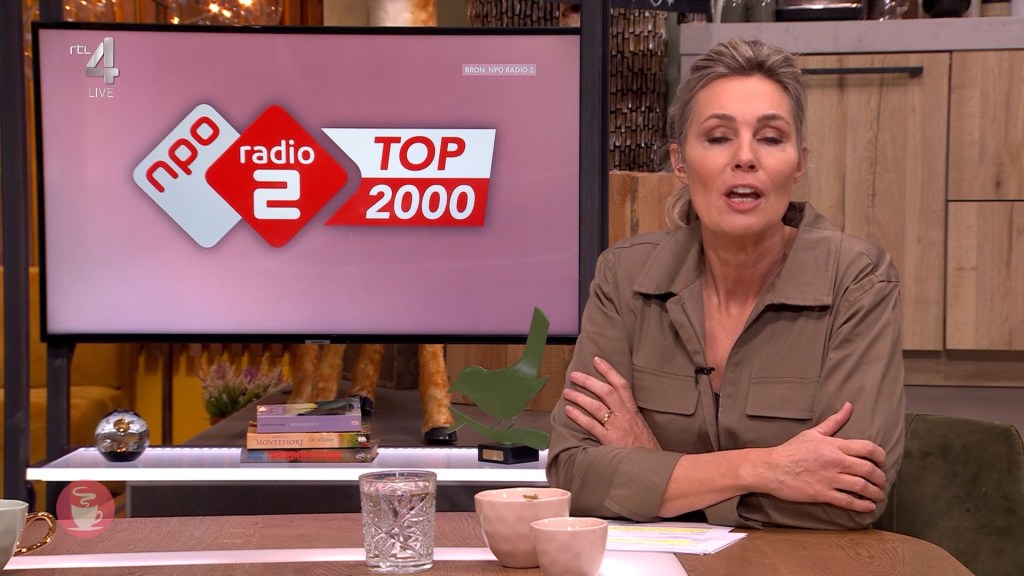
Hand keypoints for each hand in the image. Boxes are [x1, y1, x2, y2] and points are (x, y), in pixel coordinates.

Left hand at [563, 357, 660, 449]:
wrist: (654, 465)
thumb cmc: (647, 449)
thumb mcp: (641, 427)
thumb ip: (628, 416)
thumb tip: (615, 408)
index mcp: (633, 411)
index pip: (621, 385)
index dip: (609, 371)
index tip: (597, 360)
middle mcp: (625, 415)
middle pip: (606, 392)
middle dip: (589, 381)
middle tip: (575, 374)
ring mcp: (617, 427)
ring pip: (596, 406)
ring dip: (580, 397)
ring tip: (567, 392)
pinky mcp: (610, 440)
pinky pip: (591, 425)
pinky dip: (579, 416)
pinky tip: (569, 411)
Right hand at [761, 402, 886, 512]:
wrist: (772, 468)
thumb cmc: (791, 450)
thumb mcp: (813, 433)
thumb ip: (834, 421)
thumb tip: (849, 405)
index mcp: (833, 445)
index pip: (867, 448)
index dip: (880, 455)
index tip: (882, 460)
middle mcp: (835, 461)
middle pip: (868, 469)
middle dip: (880, 477)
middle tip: (882, 481)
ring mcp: (829, 479)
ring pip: (861, 486)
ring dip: (875, 492)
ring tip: (878, 495)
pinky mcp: (822, 494)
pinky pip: (848, 501)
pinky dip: (862, 505)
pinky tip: (868, 506)